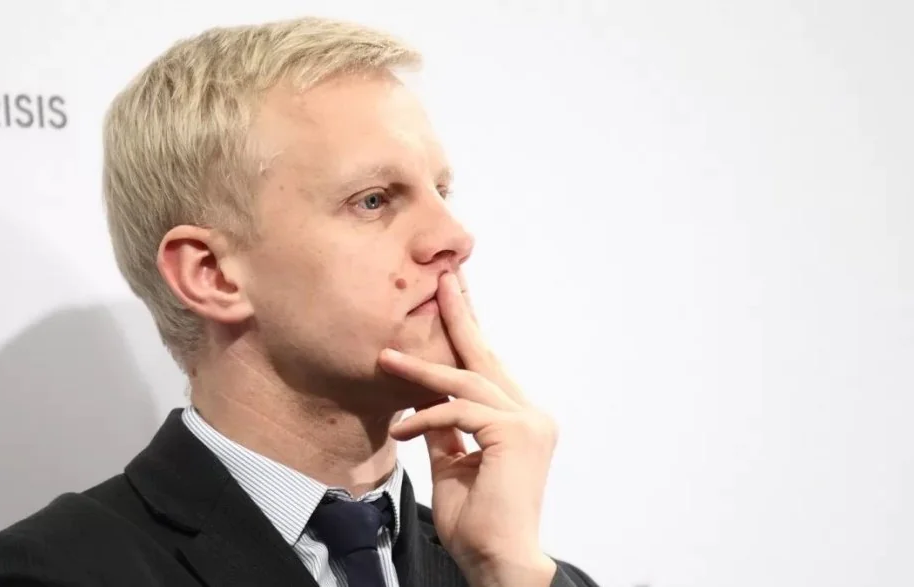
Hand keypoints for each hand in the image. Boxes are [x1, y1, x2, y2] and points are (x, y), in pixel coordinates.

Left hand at [378, 272, 558, 586]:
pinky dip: (425, 417)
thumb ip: (444, 428)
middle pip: (485, 357)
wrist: (497, 560)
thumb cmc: (477, 520)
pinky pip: (458, 412)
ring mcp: (528, 421)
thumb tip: (422, 401)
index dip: (467, 332)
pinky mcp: (515, 433)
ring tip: (385, 359)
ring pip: (466, 381)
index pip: (487, 368)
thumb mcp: (451, 463)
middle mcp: (530, 414)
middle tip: (442, 278)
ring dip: (421, 372)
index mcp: (520, 419)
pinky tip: (399, 429)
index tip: (450, 298)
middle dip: (459, 315)